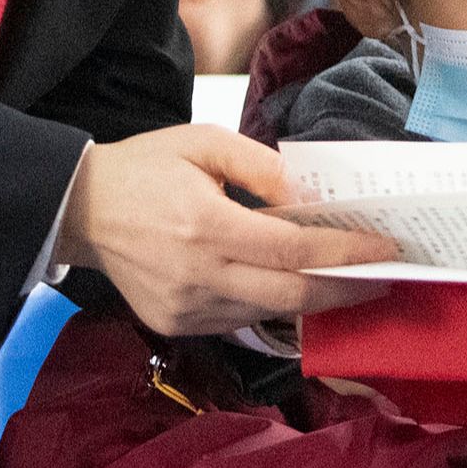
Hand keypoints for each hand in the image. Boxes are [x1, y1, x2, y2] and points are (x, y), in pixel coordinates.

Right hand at [50, 127, 393, 336]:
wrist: (80, 210)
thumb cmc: (146, 168)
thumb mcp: (206, 143)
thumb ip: (264, 168)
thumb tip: (314, 200)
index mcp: (206, 228)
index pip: (295, 250)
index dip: (347, 253)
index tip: (386, 248)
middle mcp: (198, 277)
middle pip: (293, 295)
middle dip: (346, 289)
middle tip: (384, 276)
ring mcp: (186, 308)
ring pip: (269, 312)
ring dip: (312, 299)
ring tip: (348, 280)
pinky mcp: (177, 324)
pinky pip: (240, 319)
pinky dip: (270, 302)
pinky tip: (290, 284)